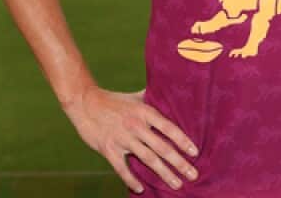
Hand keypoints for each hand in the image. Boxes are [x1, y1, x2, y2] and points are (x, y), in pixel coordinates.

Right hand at [62, 85, 197, 193]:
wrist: (85, 103)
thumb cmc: (114, 100)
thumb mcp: (137, 97)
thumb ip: (154, 98)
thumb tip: (171, 92)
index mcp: (145, 112)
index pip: (169, 128)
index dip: (183, 141)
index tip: (195, 153)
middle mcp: (137, 126)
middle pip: (162, 148)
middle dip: (179, 163)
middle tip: (193, 175)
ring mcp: (123, 139)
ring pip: (148, 159)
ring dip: (164, 173)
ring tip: (177, 184)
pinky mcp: (108, 149)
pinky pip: (122, 168)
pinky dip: (131, 180)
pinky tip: (141, 189)